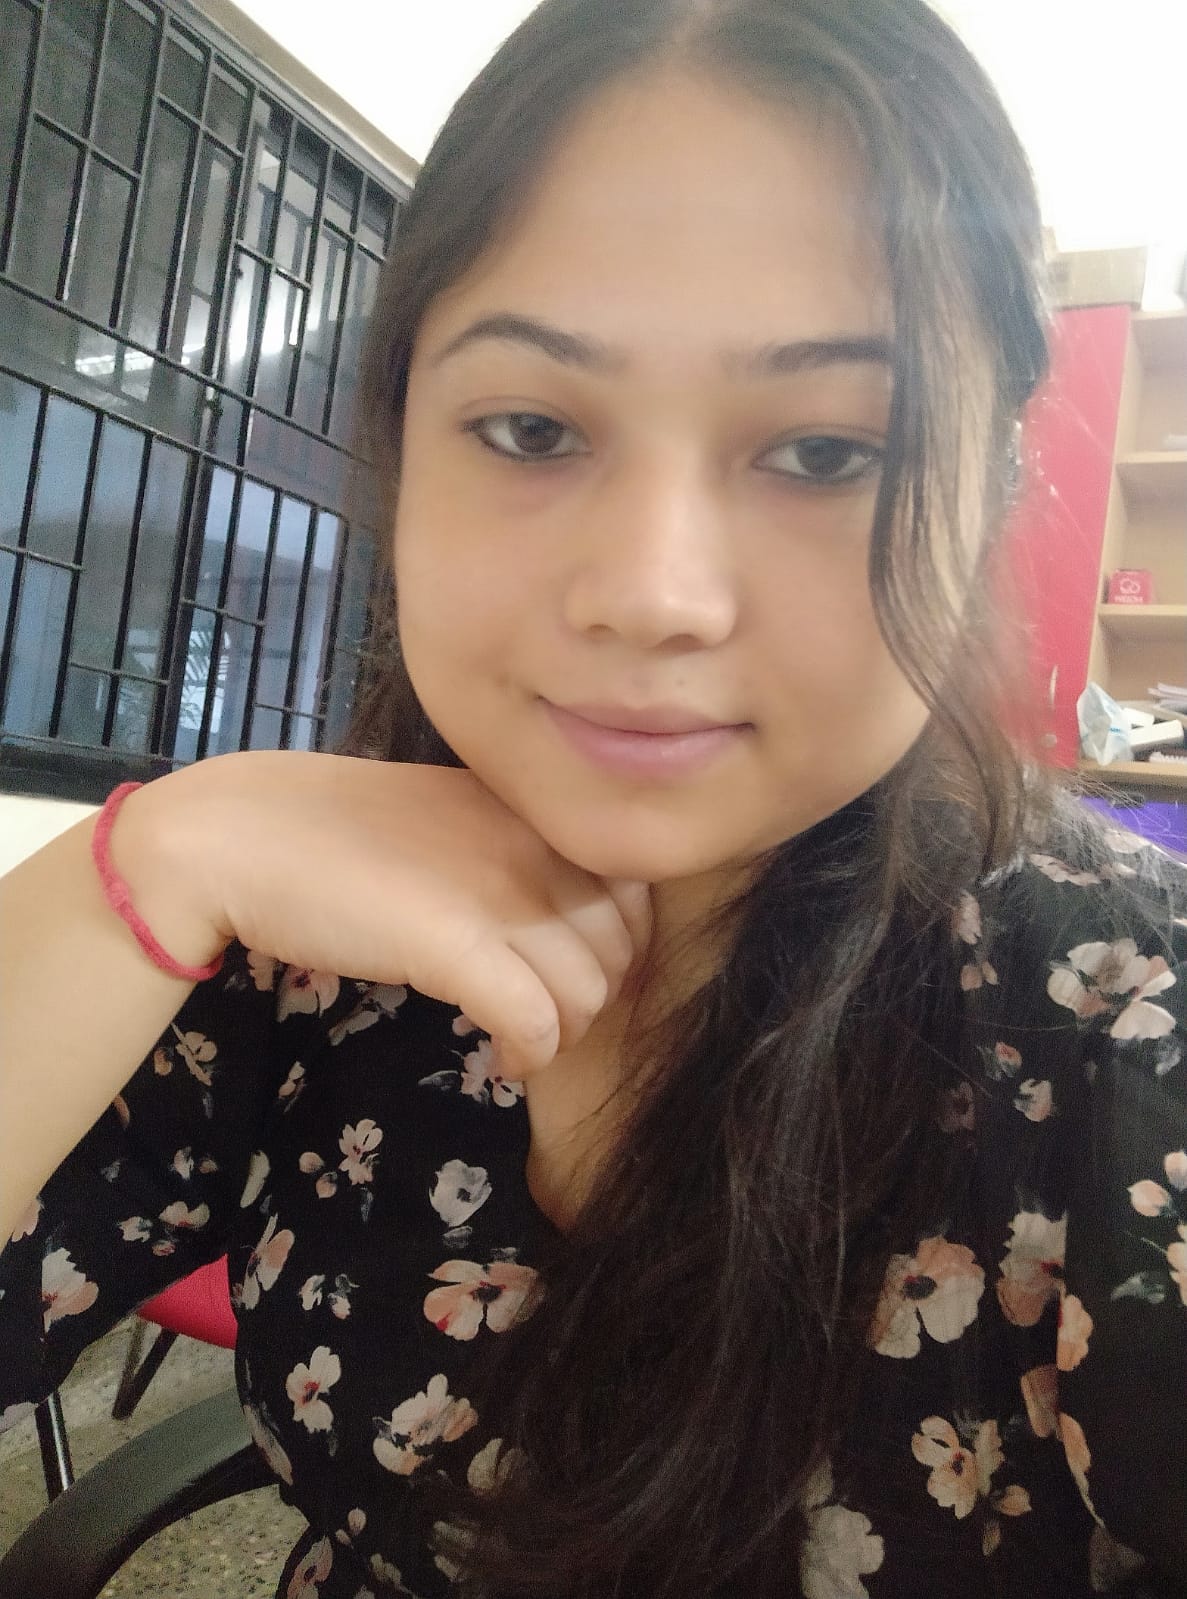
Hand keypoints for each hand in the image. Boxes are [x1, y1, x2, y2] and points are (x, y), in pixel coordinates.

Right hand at [127, 751, 653, 1078]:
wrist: (243, 835)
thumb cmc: (332, 834)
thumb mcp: (445, 823)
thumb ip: (507, 854)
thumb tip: (550, 917)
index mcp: (531, 814)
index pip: (633, 892)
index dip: (618, 949)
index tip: (575, 977)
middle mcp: (531, 846)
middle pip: (620, 948)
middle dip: (595, 1000)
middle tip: (545, 1019)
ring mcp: (498, 893)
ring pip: (590, 992)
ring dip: (565, 1035)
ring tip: (522, 1043)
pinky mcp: (457, 945)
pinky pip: (538, 1020)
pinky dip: (531, 1054)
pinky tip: (505, 1060)